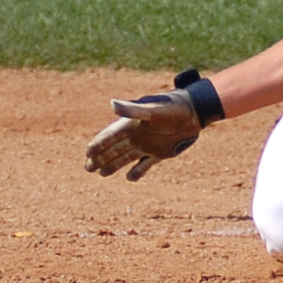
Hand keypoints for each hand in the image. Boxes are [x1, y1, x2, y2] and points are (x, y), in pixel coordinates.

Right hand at [84, 90, 202, 181]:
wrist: (195, 112)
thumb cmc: (174, 108)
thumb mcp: (153, 110)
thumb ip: (132, 110)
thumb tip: (111, 104)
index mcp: (133, 124)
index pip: (110, 136)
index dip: (98, 144)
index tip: (87, 153)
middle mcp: (138, 135)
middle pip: (114, 149)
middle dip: (100, 158)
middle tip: (87, 168)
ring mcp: (149, 145)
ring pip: (126, 158)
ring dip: (113, 165)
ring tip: (100, 173)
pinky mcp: (161, 153)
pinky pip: (145, 165)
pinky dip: (137, 172)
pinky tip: (130, 178)